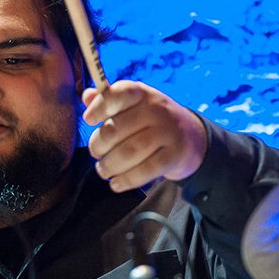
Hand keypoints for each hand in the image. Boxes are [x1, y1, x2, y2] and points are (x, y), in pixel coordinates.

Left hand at [82, 80, 207, 191]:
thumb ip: (109, 101)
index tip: (88, 120)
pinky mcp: (174, 155)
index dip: (99, 107)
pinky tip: (116, 184)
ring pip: (129, 152)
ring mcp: (168, 132)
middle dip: (98, 146)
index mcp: (142, 94)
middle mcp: (156, 109)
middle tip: (96, 154)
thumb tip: (87, 96)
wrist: (191, 138)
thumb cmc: (151, 121)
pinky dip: (126, 180)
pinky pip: (145, 171)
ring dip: (110, 165)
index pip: (119, 94)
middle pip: (116, 129)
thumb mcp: (134, 106)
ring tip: (103, 170)